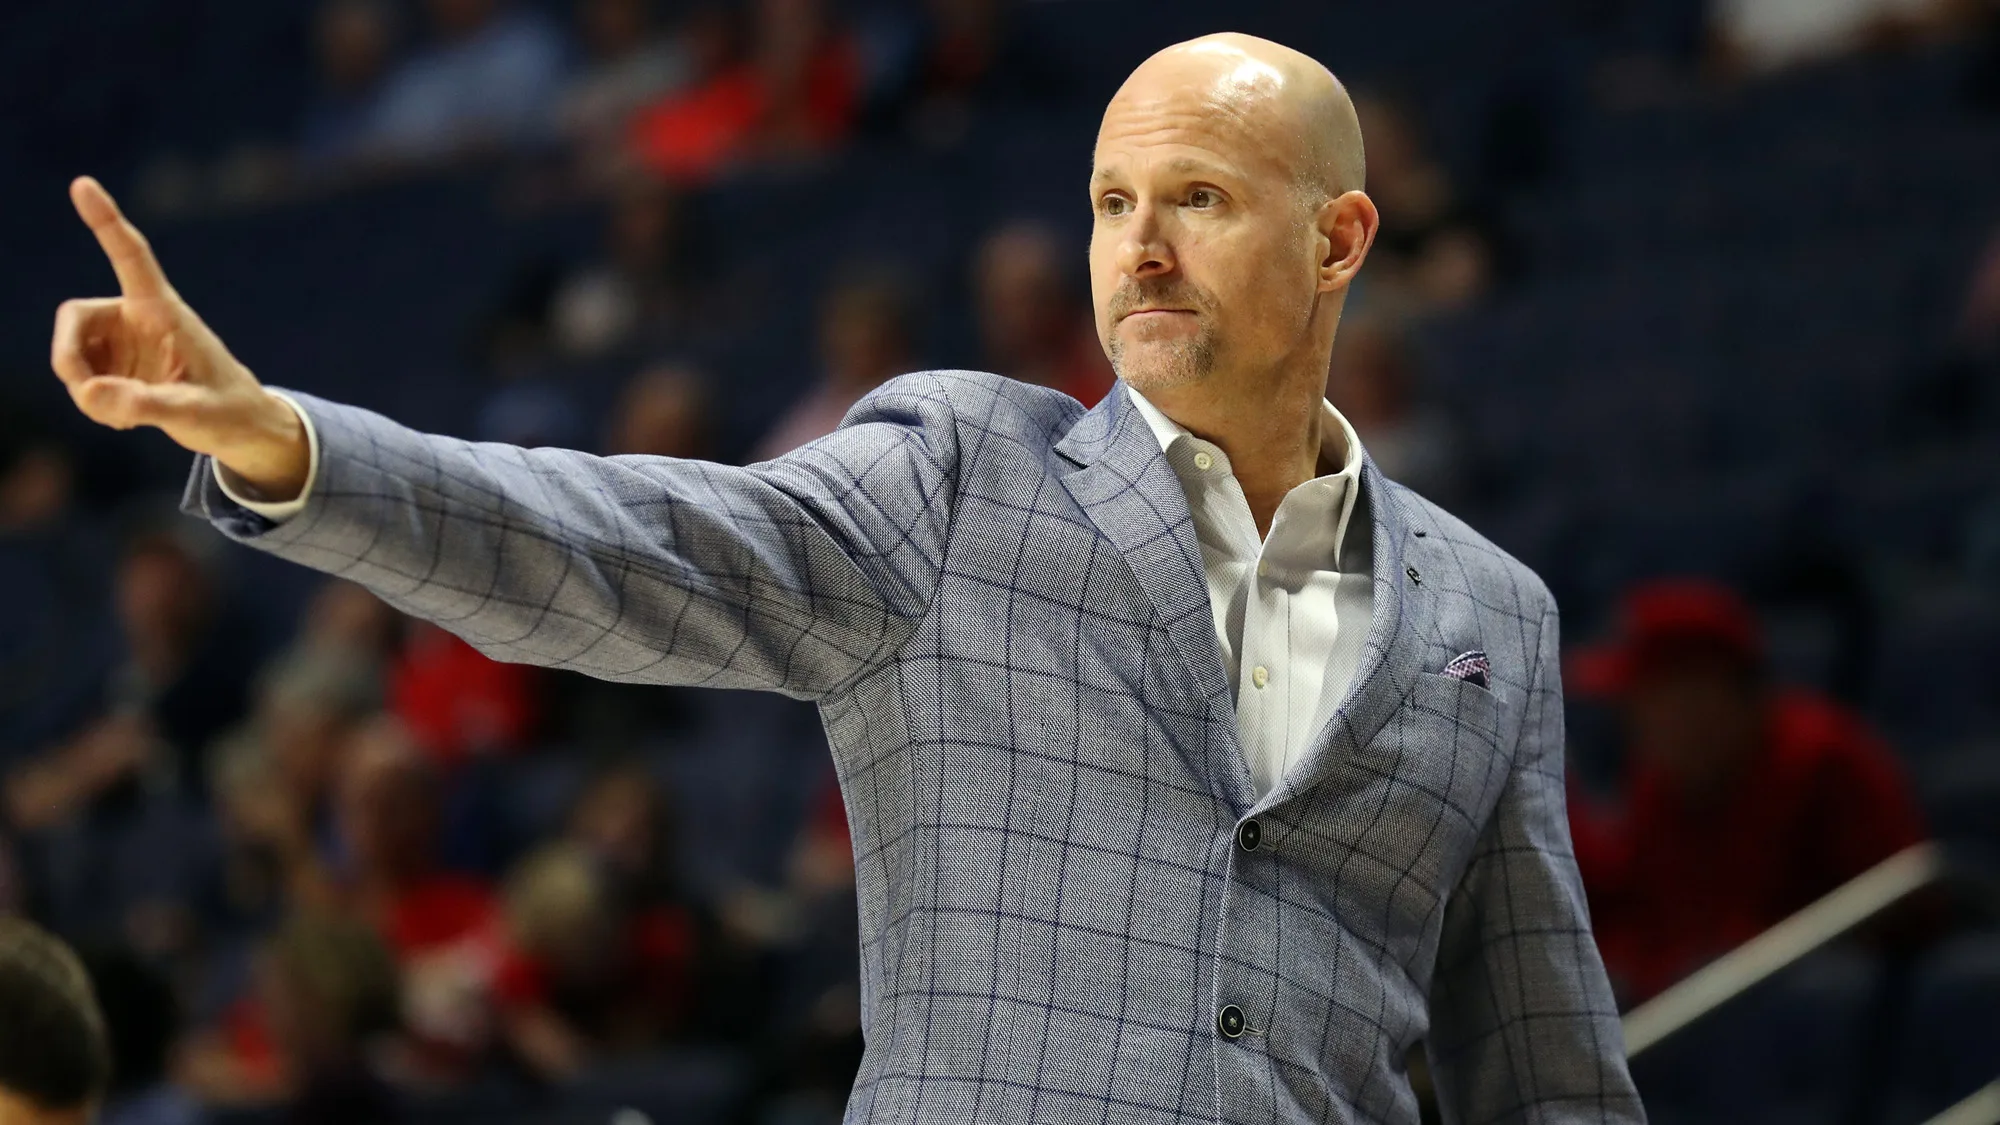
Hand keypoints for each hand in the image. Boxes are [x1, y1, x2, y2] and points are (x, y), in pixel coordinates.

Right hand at [50, 177, 309, 499]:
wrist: (240, 430)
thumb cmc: (230, 411)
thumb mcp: (197, 412)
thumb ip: (148, 404)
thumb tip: (91, 392)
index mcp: (165, 311)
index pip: (131, 257)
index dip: (106, 221)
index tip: (83, 184)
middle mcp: (137, 320)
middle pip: (75, 317)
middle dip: (68, 355)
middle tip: (87, 393)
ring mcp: (123, 345)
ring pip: (73, 355)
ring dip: (85, 390)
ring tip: (126, 419)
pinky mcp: (117, 369)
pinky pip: (82, 379)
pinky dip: (93, 402)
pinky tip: (124, 418)